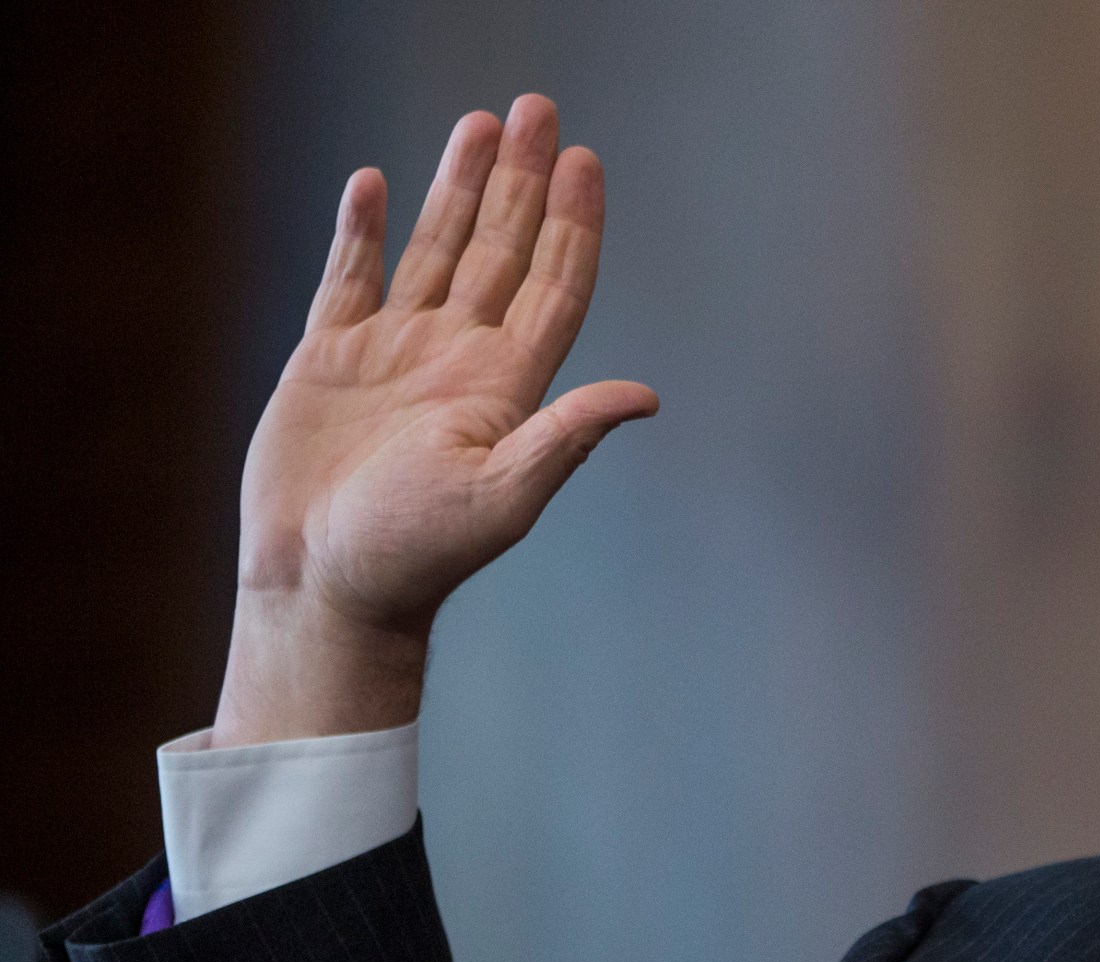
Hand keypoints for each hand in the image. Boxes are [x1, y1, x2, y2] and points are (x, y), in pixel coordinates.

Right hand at [213, 94, 657, 746]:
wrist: (324, 587)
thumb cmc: (415, 555)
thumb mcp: (502, 494)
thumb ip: (567, 436)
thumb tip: (646, 396)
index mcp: (506, 386)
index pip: (554, 285)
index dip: (574, 223)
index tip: (586, 160)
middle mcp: (458, 360)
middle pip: (503, 250)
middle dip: (522, 180)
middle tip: (538, 106)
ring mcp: (394, 355)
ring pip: (435, 251)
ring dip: (458, 189)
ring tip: (478, 123)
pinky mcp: (329, 362)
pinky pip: (350, 279)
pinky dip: (360, 231)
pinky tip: (371, 182)